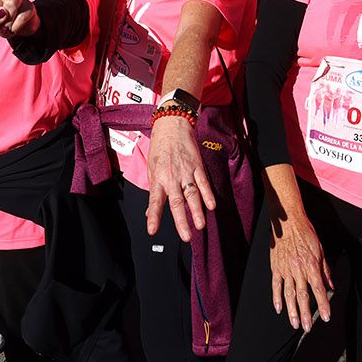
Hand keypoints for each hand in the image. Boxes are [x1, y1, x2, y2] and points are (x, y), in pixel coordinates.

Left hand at [145, 113, 214, 242]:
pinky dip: (208, 194)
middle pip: (177, 202)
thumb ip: (154, 191)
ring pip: (192, 195)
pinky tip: (211, 206)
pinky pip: (203, 182)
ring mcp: (186, 171)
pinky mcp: (197, 166)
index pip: (155, 201)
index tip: (152, 230)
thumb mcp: (151, 169)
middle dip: (181, 221)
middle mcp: (172, 177)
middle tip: (185, 237)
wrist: (172, 124)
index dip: (154, 217)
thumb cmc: (159, 147)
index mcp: (158, 178)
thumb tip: (149, 211)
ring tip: (200, 225)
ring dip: (197, 211)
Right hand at [269, 207, 332, 330]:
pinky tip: (279, 309)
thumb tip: (331, 286)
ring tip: (295, 324)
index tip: (326, 317)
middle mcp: (298, 269)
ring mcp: (285, 269)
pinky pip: (276, 285)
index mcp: (311, 265)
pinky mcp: (276, 267)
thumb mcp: (321, 250)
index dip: (323, 305)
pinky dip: (277, 298)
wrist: (289, 221)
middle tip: (308, 328)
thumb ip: (325, 270)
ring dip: (291, 310)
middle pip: (302, 296)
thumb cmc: (307, 234)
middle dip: (306, 314)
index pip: (318, 289)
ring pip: (288, 294)